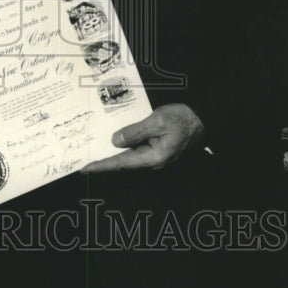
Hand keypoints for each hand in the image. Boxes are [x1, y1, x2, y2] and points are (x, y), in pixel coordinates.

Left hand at [81, 103, 204, 172]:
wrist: (202, 120)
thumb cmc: (182, 119)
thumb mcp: (157, 121)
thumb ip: (135, 132)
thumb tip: (116, 141)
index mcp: (153, 157)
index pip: (121, 164)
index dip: (102, 166)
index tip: (85, 168)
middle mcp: (153, 161)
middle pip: (123, 163)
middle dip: (104, 162)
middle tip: (84, 161)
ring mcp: (155, 157)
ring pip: (129, 157)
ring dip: (112, 155)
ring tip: (94, 151)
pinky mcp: (156, 150)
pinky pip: (136, 150)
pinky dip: (124, 147)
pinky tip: (113, 142)